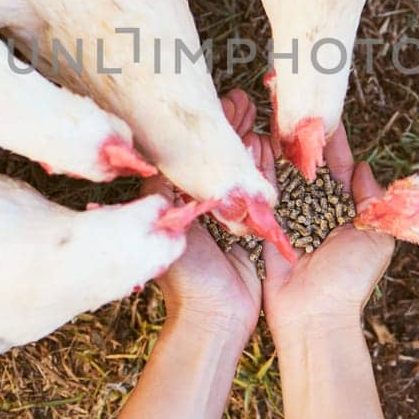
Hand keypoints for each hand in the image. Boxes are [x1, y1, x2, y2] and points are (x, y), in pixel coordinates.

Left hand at [147, 91, 262, 345]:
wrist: (215, 319)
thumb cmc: (186, 282)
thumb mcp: (169, 229)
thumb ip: (165, 192)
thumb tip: (152, 153)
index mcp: (178, 203)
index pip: (188, 152)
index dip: (202, 126)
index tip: (218, 101)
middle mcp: (202, 205)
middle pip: (216, 155)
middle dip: (229, 125)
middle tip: (241, 99)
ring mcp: (227, 216)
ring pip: (238, 168)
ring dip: (246, 140)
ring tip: (254, 112)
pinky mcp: (251, 228)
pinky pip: (259, 190)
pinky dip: (261, 167)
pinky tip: (265, 145)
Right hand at [261, 125, 394, 350]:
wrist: (314, 316)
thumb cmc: (350, 281)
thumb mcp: (375, 238)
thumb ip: (372, 201)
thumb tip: (364, 167)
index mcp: (344, 210)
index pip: (337, 165)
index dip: (332, 140)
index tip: (325, 111)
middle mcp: (315, 209)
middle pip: (305, 165)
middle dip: (299, 138)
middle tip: (291, 106)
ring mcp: (289, 217)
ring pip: (282, 173)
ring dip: (277, 148)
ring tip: (270, 118)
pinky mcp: (265, 226)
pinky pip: (261, 193)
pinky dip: (258, 169)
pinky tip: (252, 144)